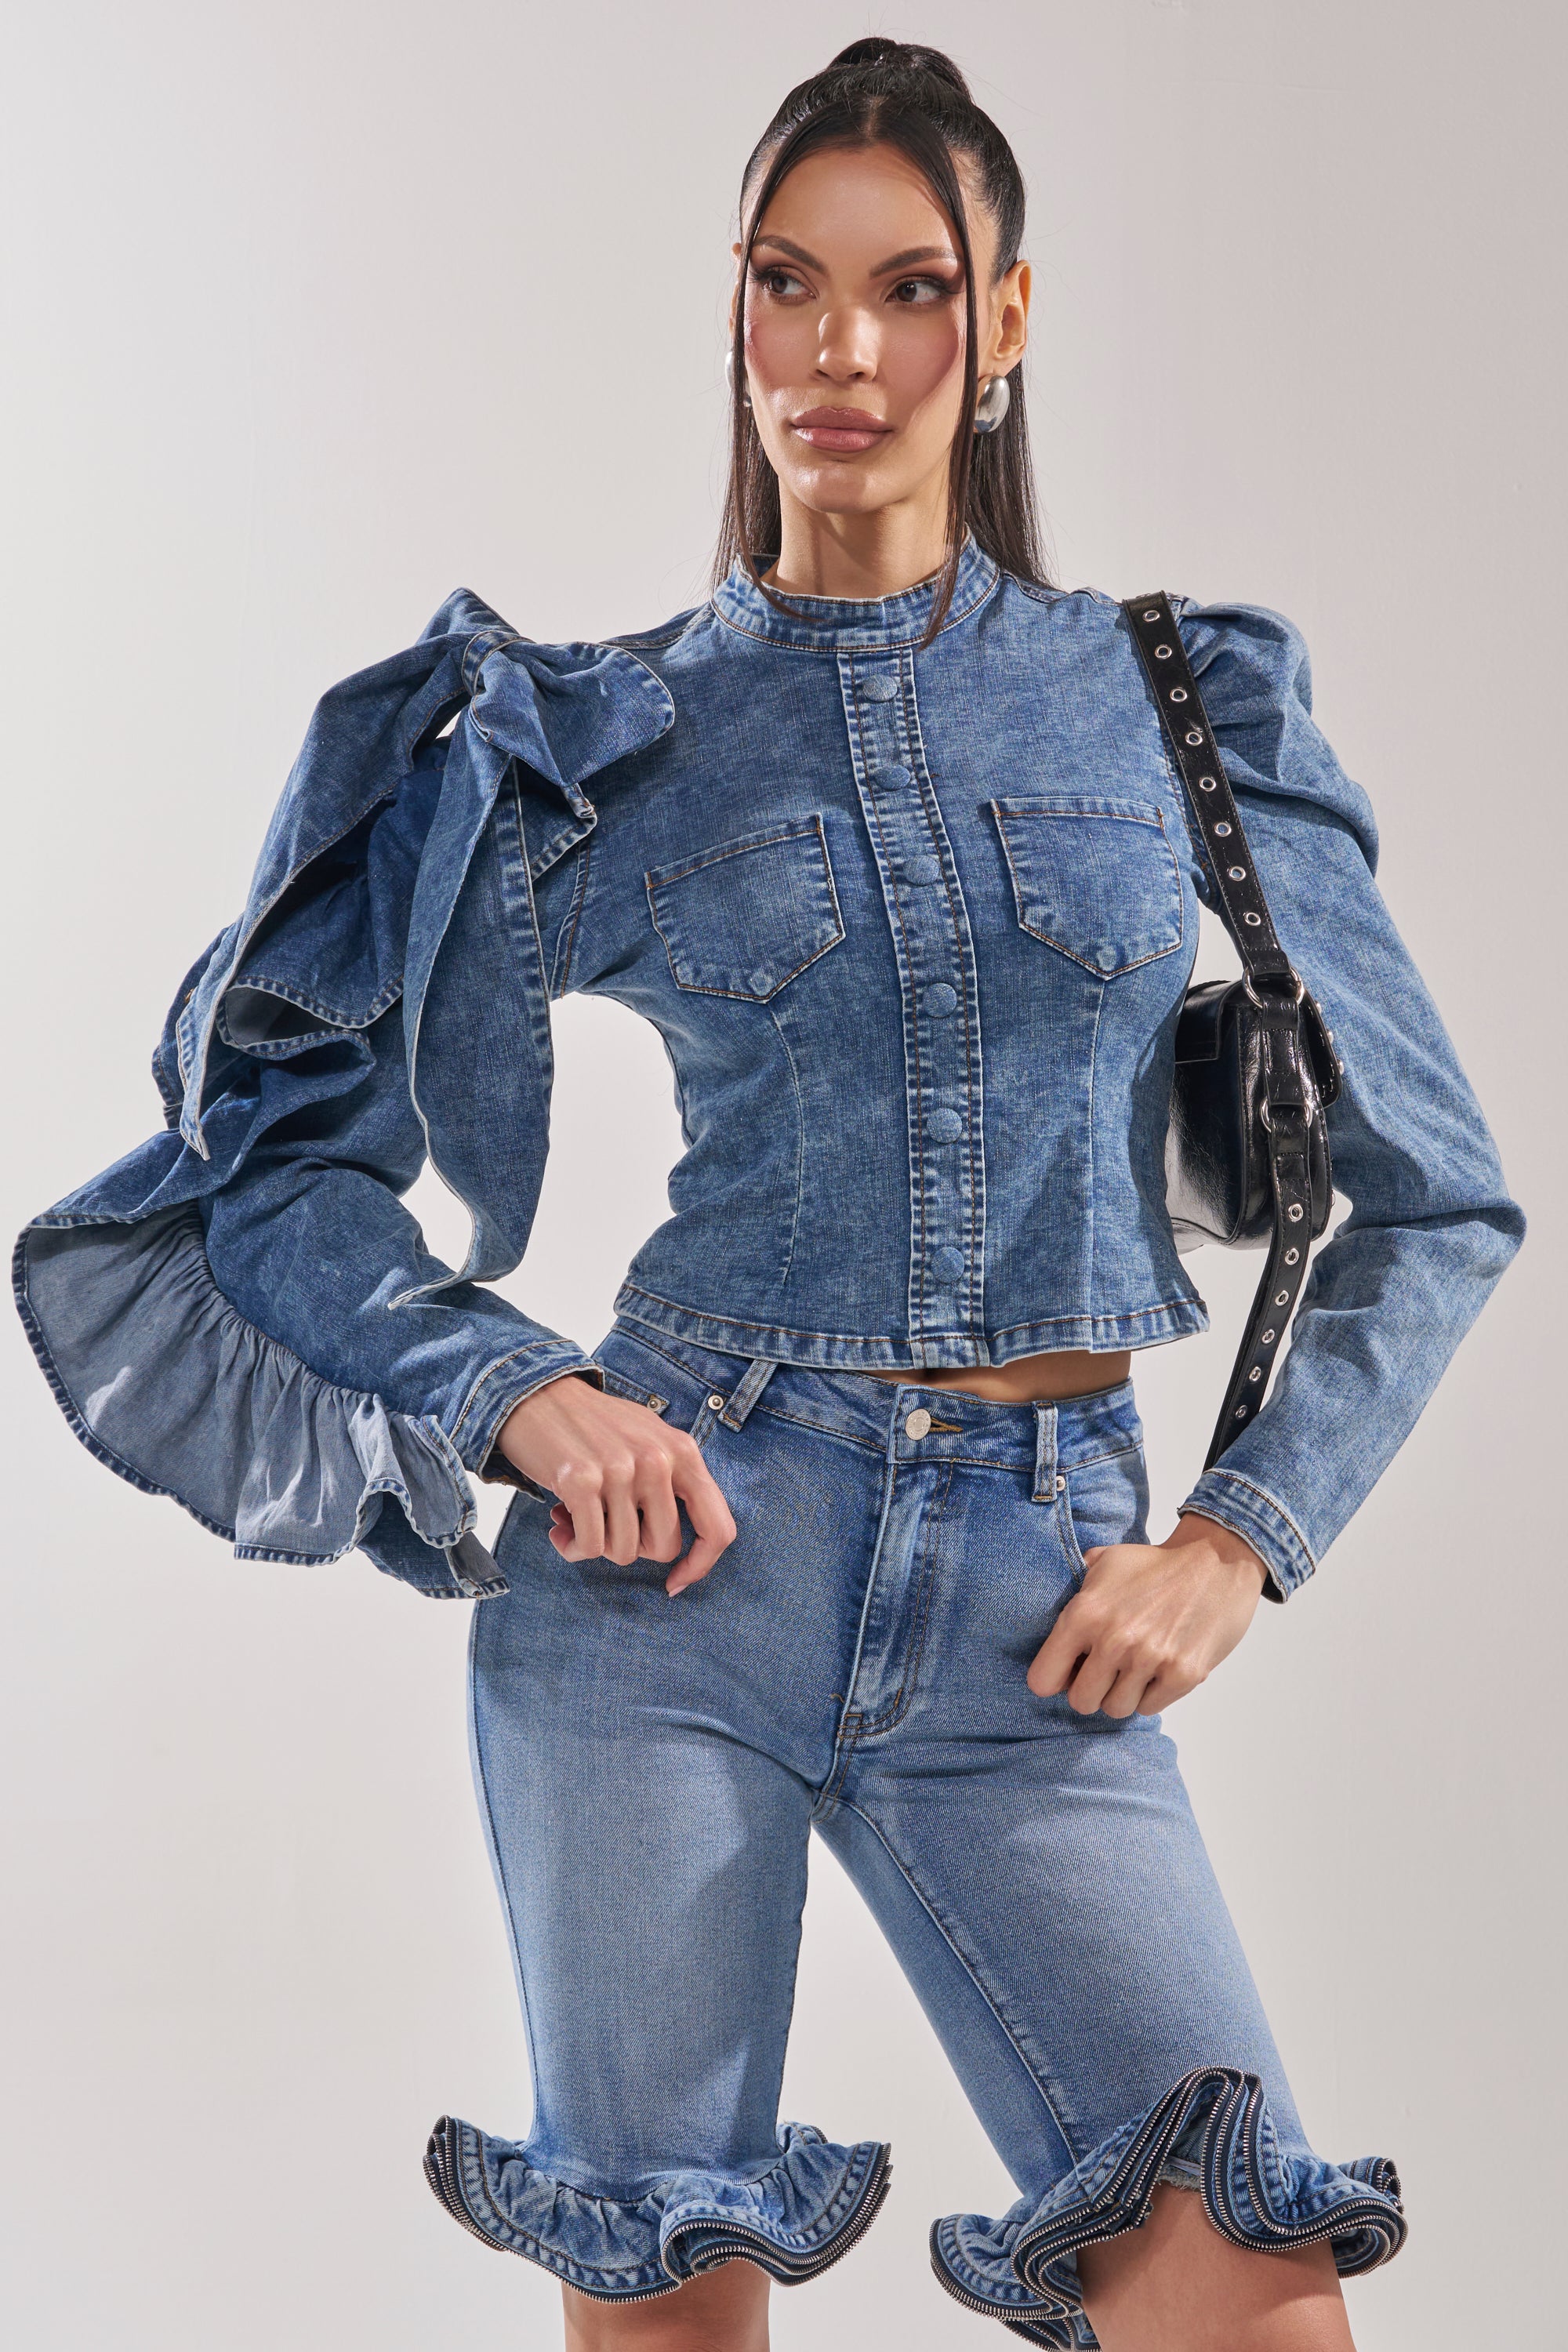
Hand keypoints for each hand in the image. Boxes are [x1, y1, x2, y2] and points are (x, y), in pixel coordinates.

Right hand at [496, 1375, 736, 1594]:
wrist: (536, 1395)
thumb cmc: (594, 1426)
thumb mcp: (649, 1440)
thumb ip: (674, 1483)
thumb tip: (688, 1552)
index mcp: (683, 1451)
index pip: (717, 1527)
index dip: (701, 1564)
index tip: (676, 1583)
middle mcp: (657, 1459)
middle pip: (663, 1548)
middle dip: (633, 1547)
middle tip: (608, 1523)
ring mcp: (620, 1469)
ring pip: (622, 1552)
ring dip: (596, 1545)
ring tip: (577, 1517)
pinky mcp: (581, 1481)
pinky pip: (590, 1547)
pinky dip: (573, 1547)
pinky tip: (560, 1525)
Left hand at [1027, 1512, 1268, 1716]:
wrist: (1216, 1561)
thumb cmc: (1156, 1564)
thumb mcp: (1104, 1563)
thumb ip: (1075, 1593)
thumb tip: (1052, 1621)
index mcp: (1084, 1614)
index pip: (1042, 1679)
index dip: (1054, 1678)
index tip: (1070, 1670)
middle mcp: (1113, 1640)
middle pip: (1081, 1702)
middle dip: (1091, 1690)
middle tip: (1107, 1671)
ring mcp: (1149, 1659)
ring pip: (1116, 1708)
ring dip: (1123, 1693)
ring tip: (1136, 1667)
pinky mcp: (1183, 1674)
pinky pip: (1150, 1708)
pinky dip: (1153, 1693)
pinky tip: (1160, 1667)